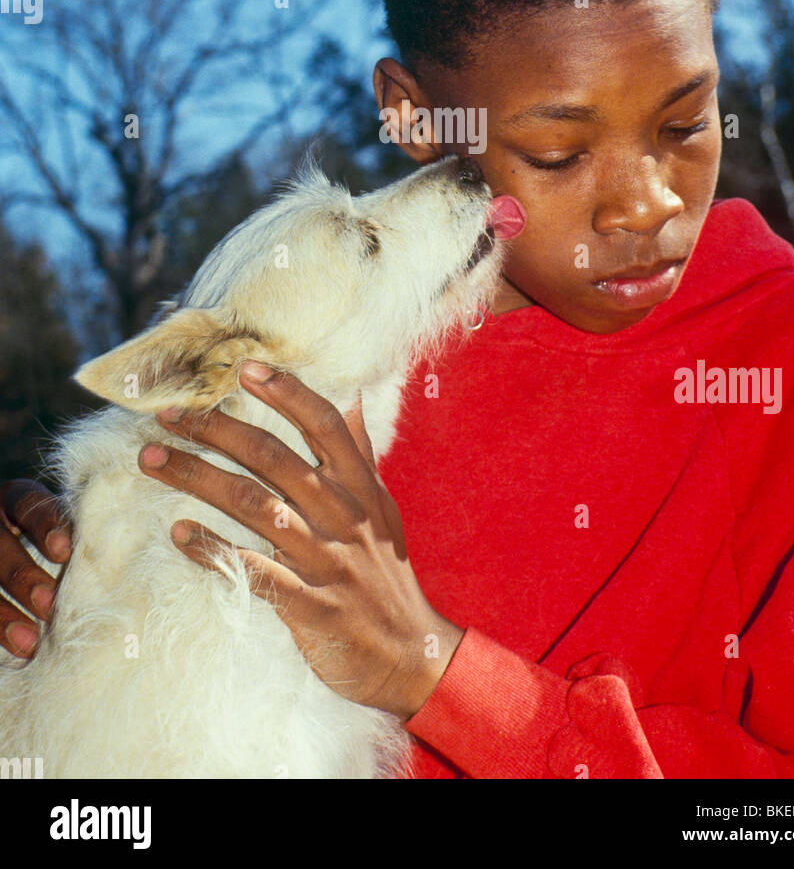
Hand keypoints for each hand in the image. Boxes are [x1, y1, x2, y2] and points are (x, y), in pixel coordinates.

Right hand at [0, 479, 71, 656]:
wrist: (20, 564)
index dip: (45, 526)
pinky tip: (16, 646)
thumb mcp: (57, 530)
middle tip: (49, 604)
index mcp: (15, 501)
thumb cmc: (55, 544)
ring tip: (30, 640)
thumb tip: (125, 558)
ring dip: (5, 612)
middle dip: (24, 576)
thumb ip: (76, 535)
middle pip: (1, 545)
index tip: (65, 552)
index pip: (27, 504)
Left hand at [138, 363, 464, 720]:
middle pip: (274, 457)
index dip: (286, 392)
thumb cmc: (386, 574)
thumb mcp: (382, 510)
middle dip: (216, 430)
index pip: (324, 424)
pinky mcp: (308, 605)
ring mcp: (325, 559)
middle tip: (169, 416)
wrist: (409, 654)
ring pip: (253, 505)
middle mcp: (342, 515)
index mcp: (360, 487)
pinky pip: (252, 570)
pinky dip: (213, 550)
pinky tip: (179, 533)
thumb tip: (354, 398)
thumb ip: (361, 454)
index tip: (244, 369)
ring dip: (197, 477)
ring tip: (153, 460)